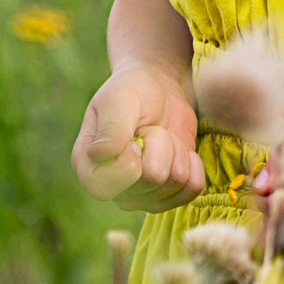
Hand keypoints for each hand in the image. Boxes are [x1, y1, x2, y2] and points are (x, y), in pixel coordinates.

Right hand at [74, 64, 206, 210]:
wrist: (159, 89)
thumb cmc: (132, 90)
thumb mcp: (118, 100)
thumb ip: (111, 128)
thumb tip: (99, 155)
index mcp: (88, 168)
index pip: (108, 187)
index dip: (130, 160)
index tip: (136, 133)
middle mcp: (113, 188)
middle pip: (152, 180)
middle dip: (160, 144)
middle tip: (150, 127)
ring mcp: (141, 195)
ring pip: (174, 184)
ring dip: (176, 151)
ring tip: (162, 135)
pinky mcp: (167, 195)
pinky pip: (191, 191)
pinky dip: (194, 166)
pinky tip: (183, 151)